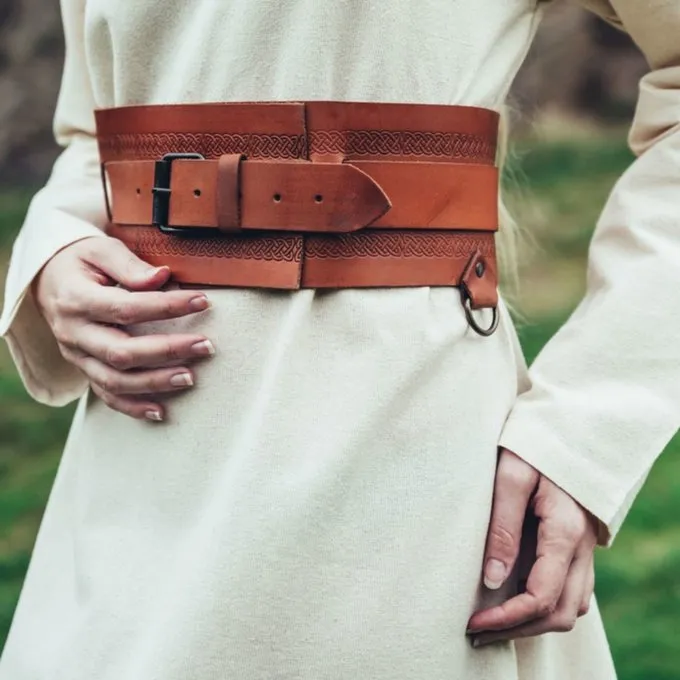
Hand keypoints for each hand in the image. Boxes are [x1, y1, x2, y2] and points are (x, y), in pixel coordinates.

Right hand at [34, 236, 214, 421]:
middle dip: (167, 351)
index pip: (126, 308)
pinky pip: (106, 396)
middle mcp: (74, 333)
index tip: (202, 301)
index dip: (166, 307)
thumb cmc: (81, 261)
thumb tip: (163, 277)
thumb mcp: (100, 250)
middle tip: (205, 345)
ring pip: (114, 381)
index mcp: (76, 299)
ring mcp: (77, 356)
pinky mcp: (84, 369)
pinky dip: (133, 407)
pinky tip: (162, 411)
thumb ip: (129, 265)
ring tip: (190, 377)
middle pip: (122, 352)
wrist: (48, 280)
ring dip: (155, 383)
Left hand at [467, 449, 597, 645]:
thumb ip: (503, 527)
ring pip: (570, 605)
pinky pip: (571, 588)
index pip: (540, 596)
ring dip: (535, 622)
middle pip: (560, 612)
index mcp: (564, 531)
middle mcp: (581, 547)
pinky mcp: (577, 544)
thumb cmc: (532, 446)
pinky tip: (515, 598)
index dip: (507, 618)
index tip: (474, 622)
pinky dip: (547, 605)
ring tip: (493, 622)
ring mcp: (584, 548)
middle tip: (477, 631)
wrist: (564, 428)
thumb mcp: (510, 477)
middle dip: (519, 629)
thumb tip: (493, 578)